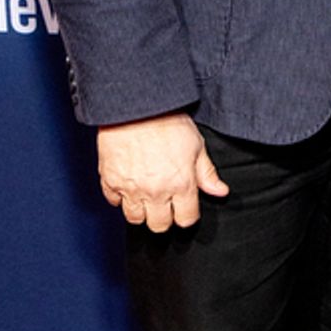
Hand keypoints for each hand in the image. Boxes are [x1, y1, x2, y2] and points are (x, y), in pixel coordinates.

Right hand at [97, 112, 228, 231]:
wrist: (135, 105)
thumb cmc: (166, 120)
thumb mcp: (196, 145)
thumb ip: (207, 173)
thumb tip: (220, 191)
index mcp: (181, 184)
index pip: (186, 219)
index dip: (187, 214)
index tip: (184, 207)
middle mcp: (156, 191)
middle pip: (159, 225)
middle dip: (164, 217)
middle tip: (164, 202)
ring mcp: (131, 188)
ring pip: (135, 219)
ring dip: (141, 211)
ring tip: (144, 196)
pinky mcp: (110, 181)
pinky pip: (112, 202)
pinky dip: (119, 197)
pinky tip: (127, 185)